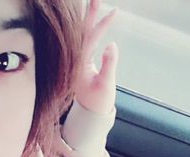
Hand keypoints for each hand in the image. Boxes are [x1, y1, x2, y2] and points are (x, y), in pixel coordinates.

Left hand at [75, 0, 118, 114]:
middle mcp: (74, 61)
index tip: (114, 12)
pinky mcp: (80, 62)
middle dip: (88, 14)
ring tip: (92, 3)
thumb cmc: (99, 101)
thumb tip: (112, 44)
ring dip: (86, 19)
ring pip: (81, 35)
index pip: (90, 39)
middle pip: (81, 33)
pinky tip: (91, 20)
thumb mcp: (106, 85)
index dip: (102, 25)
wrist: (90, 113)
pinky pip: (83, 41)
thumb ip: (108, 65)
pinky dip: (88, 29)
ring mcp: (76, 61)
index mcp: (79, 65)